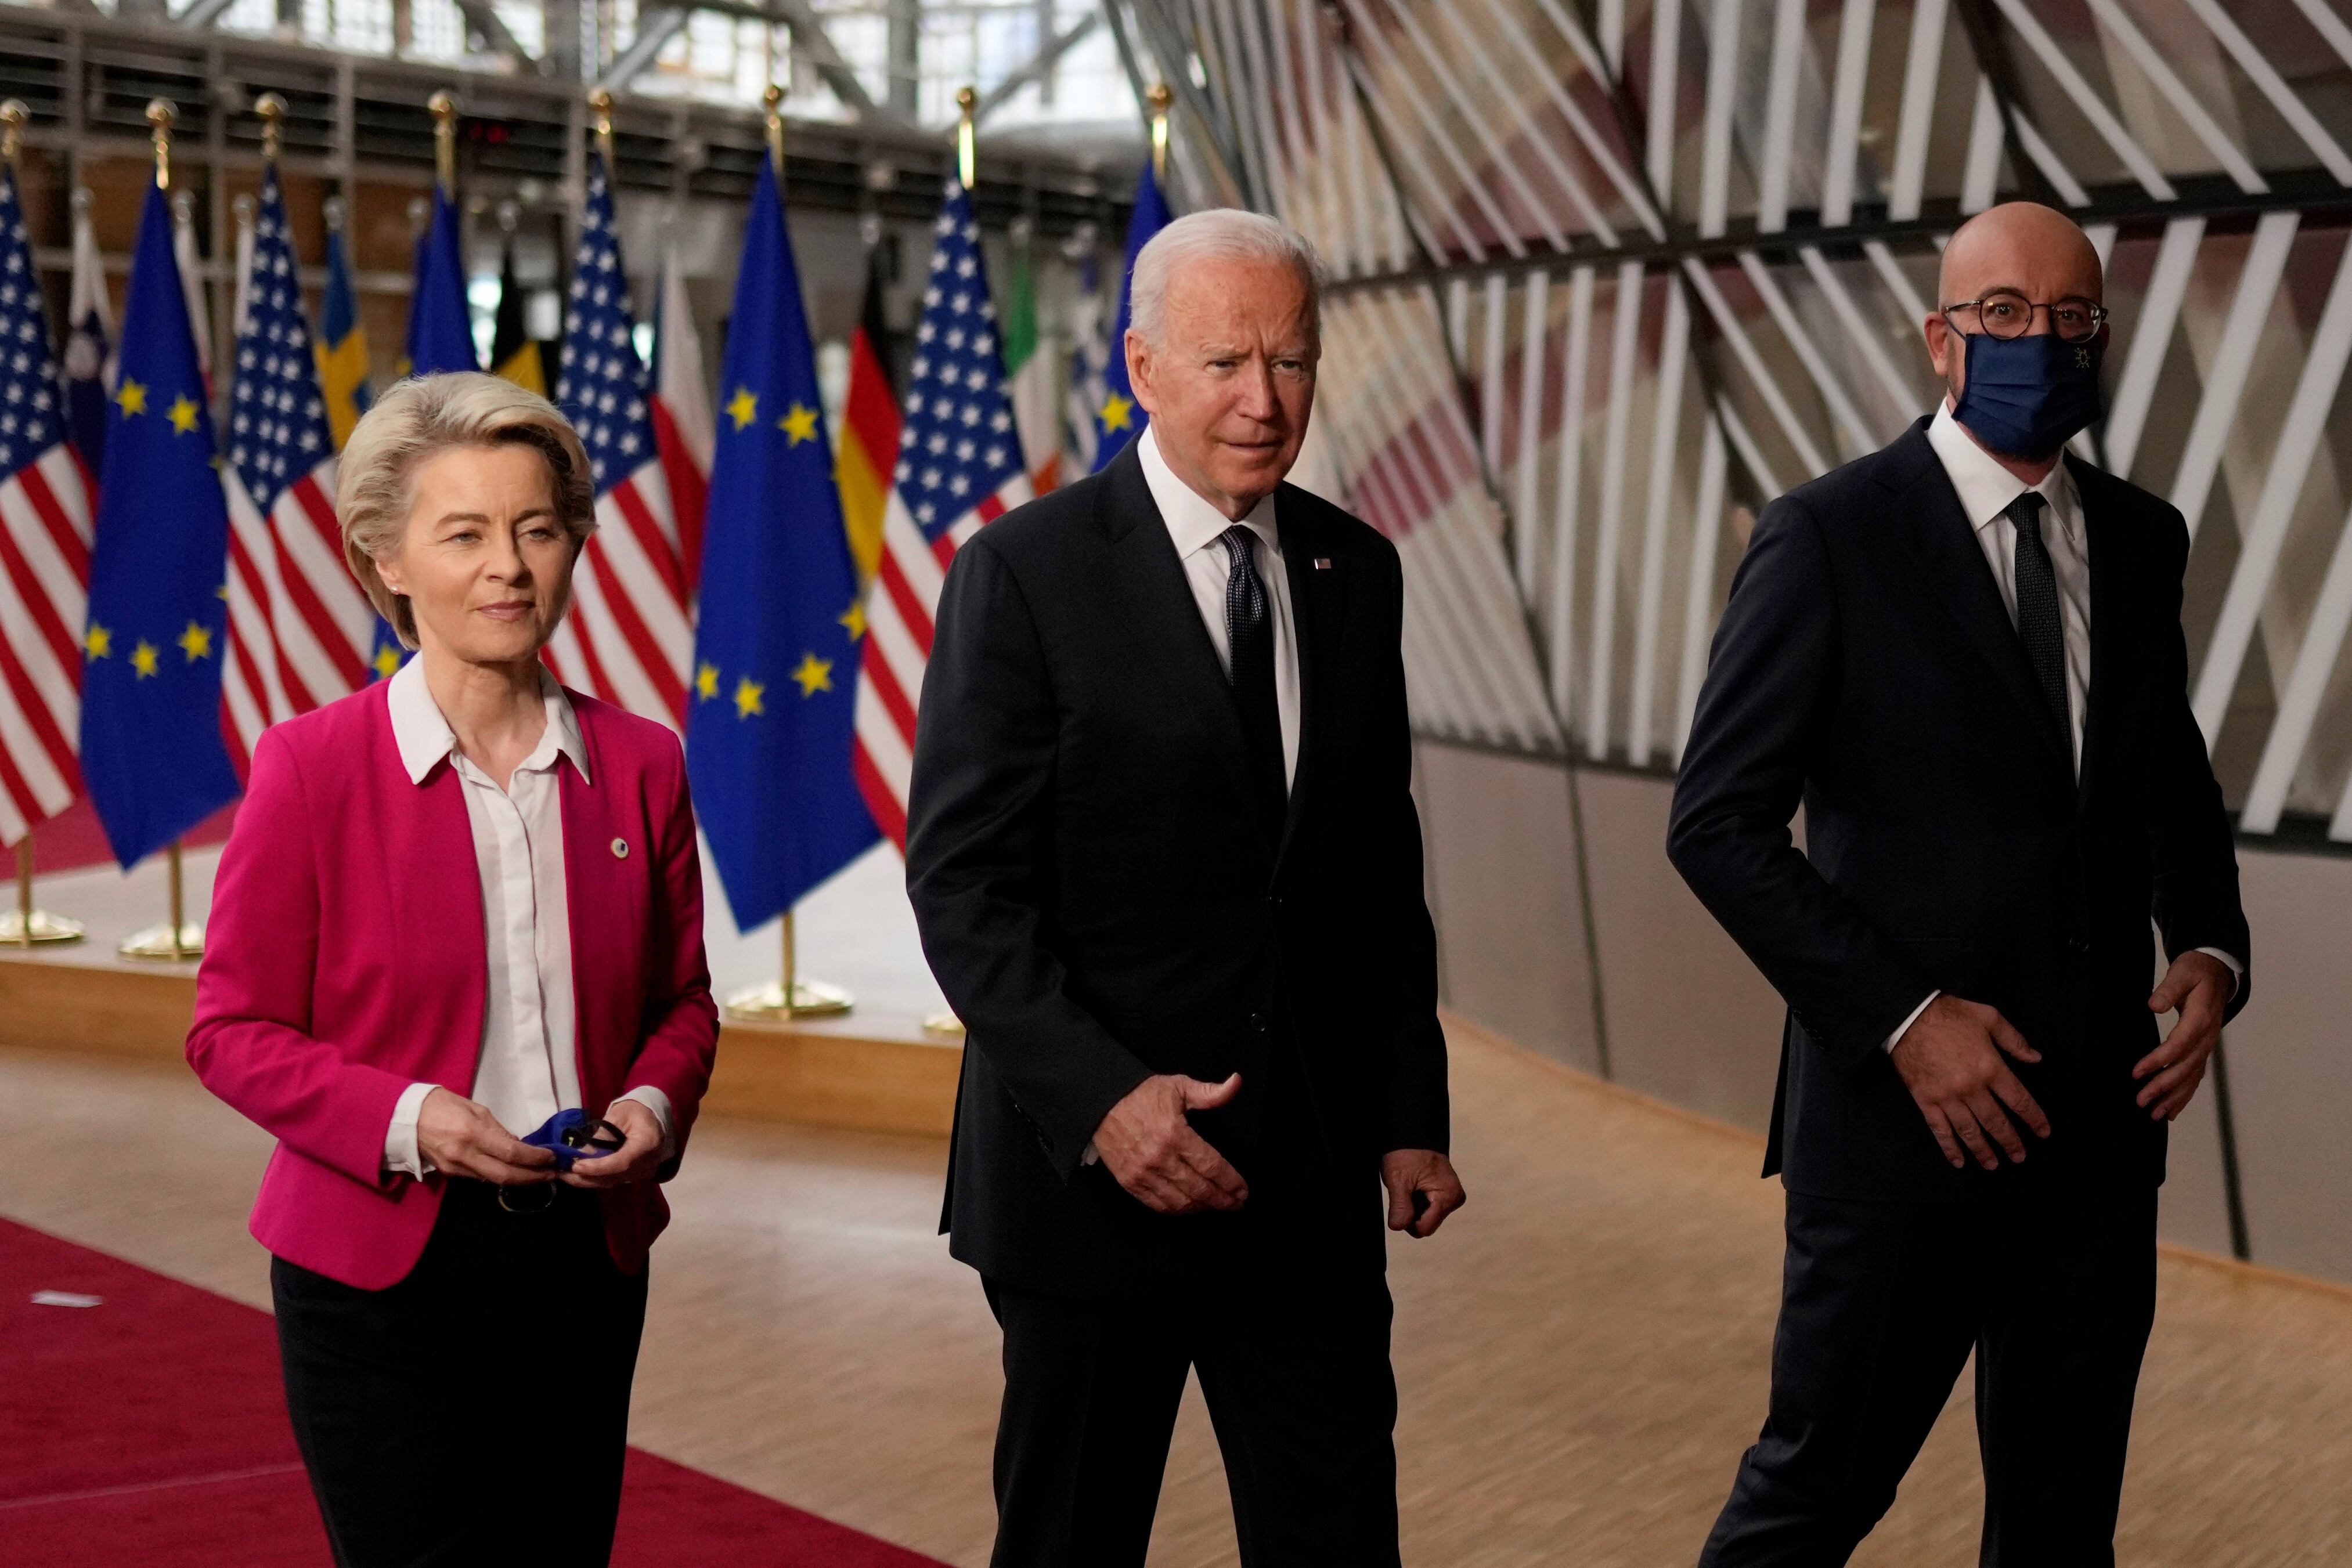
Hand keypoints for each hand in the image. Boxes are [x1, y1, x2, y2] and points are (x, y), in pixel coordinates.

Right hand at [415, 1087, 556, 1185]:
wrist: (406, 1117)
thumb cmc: (444, 1105)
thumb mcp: (476, 1110)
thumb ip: (498, 1130)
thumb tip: (518, 1145)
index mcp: (473, 1134)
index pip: (512, 1153)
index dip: (535, 1158)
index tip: (551, 1157)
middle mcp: (465, 1155)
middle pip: (505, 1176)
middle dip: (532, 1177)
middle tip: (552, 1174)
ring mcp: (455, 1168)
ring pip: (493, 1181)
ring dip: (518, 1179)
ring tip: (539, 1174)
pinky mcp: (449, 1174)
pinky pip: (479, 1178)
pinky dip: (499, 1176)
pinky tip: (513, 1171)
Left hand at [560, 1098, 665, 1188]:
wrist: (652, 1118)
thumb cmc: (635, 1111)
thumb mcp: (618, 1115)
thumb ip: (602, 1135)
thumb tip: (581, 1153)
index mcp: (647, 1143)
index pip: (622, 1162)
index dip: (598, 1167)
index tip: (576, 1166)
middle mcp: (648, 1163)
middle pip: (614, 1177)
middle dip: (586, 1177)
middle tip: (562, 1173)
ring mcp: (642, 1172)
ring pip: (611, 1182)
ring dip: (587, 1180)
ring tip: (565, 1174)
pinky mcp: (635, 1176)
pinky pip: (612, 1180)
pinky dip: (594, 1179)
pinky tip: (578, 1174)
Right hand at [1092, 1073, 1249, 1215]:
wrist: (1100, 1102)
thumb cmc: (1141, 1094)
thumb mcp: (1178, 1087)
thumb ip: (1210, 1092)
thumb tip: (1236, 1082)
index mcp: (1174, 1133)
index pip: (1211, 1166)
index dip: (1230, 1182)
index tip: (1242, 1190)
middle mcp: (1159, 1157)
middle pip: (1199, 1188)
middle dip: (1222, 1199)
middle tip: (1235, 1202)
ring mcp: (1142, 1173)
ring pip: (1180, 1202)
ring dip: (1202, 1207)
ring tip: (1215, 1204)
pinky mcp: (1129, 1181)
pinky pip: (1158, 1204)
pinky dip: (1177, 1210)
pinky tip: (1189, 1206)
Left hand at [1381, 1149, 1463, 1237]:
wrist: (1414, 1135)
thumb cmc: (1407, 1153)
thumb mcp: (1399, 1180)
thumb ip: (1400, 1206)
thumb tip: (1398, 1227)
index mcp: (1448, 1196)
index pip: (1425, 1228)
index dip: (1408, 1221)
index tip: (1401, 1201)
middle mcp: (1455, 1199)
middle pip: (1427, 1224)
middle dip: (1412, 1213)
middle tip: (1406, 1190)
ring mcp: (1453, 1197)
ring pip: (1428, 1218)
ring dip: (1415, 1207)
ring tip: (1411, 1186)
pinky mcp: (1448, 1195)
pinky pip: (1430, 1209)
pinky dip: (1419, 1202)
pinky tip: (1416, 1187)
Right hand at [1889, 994, 2050, 1169]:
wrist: (1908, 1016)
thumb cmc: (1950, 1015)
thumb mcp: (1989, 1017)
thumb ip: (2014, 1040)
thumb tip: (2036, 1058)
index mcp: (1990, 1068)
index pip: (2019, 1100)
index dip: (2033, 1118)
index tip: (2043, 1133)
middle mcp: (1971, 1088)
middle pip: (1996, 1121)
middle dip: (2011, 1142)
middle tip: (2020, 1157)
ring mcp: (1947, 1097)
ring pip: (1969, 1131)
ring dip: (1983, 1150)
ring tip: (1993, 1164)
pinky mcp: (1926, 1100)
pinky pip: (1939, 1129)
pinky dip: (1949, 1147)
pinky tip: (1958, 1161)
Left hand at [2135, 951, 2233, 1121]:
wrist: (2217, 972)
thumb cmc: (2195, 972)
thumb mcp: (2182, 973)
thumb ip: (2168, 989)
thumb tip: (2154, 1004)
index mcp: (2200, 1020)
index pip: (2178, 1046)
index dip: (2158, 1060)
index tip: (2137, 1072)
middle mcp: (2206, 1038)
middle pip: (2186, 1068)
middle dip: (2164, 1087)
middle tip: (2142, 1101)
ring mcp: (2207, 1046)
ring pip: (2193, 1077)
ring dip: (2175, 1097)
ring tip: (2156, 1115)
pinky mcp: (2203, 1049)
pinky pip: (2196, 1076)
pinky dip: (2185, 1094)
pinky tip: (2172, 1109)